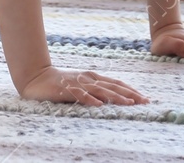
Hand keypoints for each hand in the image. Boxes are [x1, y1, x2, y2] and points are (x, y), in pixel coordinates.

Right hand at [19, 65, 147, 105]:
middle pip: (113, 86)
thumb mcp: (82, 86)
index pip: (117, 83)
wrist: (37, 78)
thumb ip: (96, 91)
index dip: (131, 90)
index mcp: (94, 77)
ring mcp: (78, 83)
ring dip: (116, 96)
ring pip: (100, 90)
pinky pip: (80, 95)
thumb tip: (113, 99)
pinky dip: (90, 100)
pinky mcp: (66, 89)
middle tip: (145, 101)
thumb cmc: (61, 84)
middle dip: (130, 94)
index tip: (145, 98)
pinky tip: (99, 105)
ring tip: (129, 103)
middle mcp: (89, 78)